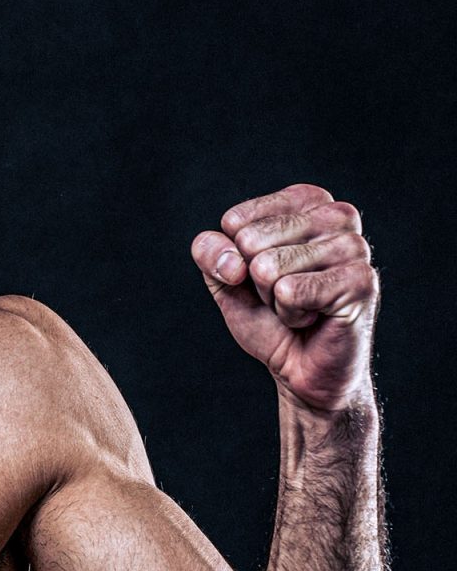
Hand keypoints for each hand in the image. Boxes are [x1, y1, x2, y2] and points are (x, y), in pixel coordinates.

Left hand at [191, 183, 379, 413]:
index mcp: (307, 201)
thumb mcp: (227, 280)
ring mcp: (354, 246)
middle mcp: (336, 214)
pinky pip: (289, 291)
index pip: (235, 220)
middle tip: (286, 296)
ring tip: (301, 307)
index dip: (237, 260)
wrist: (302, 370)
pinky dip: (291, 315)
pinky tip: (315, 318)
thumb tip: (230, 259)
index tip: (265, 278)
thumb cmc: (269, 319)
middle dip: (257, 282)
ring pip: (268, 267)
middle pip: (250, 241)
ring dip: (275, 299)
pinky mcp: (360, 280)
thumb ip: (210, 253)